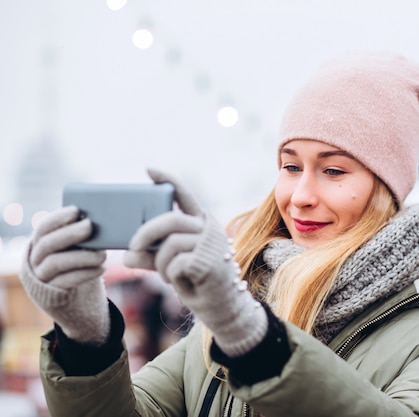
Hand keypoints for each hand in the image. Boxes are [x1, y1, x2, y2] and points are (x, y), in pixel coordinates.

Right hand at [19, 206, 110, 344]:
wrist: (76, 301)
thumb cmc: (78, 266)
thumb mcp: (76, 250)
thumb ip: (80, 237)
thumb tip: (98, 218)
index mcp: (39, 244)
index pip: (43, 228)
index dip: (58, 218)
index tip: (76, 210)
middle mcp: (35, 261)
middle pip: (47, 244)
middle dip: (69, 234)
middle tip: (90, 226)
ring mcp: (41, 279)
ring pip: (56, 263)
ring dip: (81, 256)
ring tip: (103, 254)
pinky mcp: (52, 295)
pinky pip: (66, 282)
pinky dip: (86, 273)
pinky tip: (102, 268)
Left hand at [124, 168, 267, 356]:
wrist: (222, 307)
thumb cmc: (197, 282)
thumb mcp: (171, 265)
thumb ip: (151, 256)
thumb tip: (127, 256)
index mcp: (201, 222)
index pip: (184, 195)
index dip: (168, 180)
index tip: (149, 170)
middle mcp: (208, 229)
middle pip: (170, 219)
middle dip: (145, 233)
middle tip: (131, 248)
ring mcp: (210, 245)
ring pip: (169, 244)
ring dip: (159, 263)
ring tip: (166, 274)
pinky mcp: (208, 263)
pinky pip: (174, 264)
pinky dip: (169, 275)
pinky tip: (179, 281)